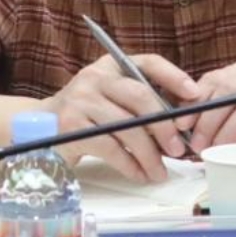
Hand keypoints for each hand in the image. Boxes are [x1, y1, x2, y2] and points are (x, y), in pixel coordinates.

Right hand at [43, 53, 198, 182]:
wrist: (40, 127)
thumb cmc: (87, 114)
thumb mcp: (112, 99)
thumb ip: (141, 104)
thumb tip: (183, 124)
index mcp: (111, 66)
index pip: (148, 63)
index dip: (174, 77)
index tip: (195, 95)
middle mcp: (95, 77)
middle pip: (141, 98)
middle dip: (165, 126)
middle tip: (179, 149)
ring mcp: (81, 100)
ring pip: (128, 128)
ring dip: (149, 154)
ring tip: (160, 171)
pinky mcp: (72, 127)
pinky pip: (112, 149)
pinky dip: (130, 165)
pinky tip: (139, 174)